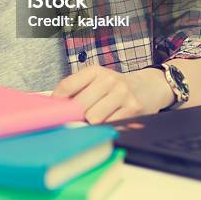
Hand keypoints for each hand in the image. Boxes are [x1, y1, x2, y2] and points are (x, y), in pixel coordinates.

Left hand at [51, 65, 173, 123]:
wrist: (148, 87)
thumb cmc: (116, 87)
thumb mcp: (97, 80)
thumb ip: (77, 90)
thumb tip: (55, 105)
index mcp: (95, 71)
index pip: (67, 85)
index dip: (57, 101)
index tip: (53, 111)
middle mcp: (108, 80)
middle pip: (79, 105)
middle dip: (75, 116)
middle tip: (75, 121)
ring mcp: (122, 94)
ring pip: (94, 118)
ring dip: (90, 124)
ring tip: (94, 122)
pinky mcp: (133, 109)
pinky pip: (110, 125)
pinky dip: (105, 128)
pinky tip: (107, 123)